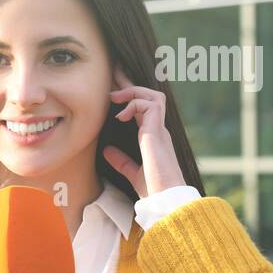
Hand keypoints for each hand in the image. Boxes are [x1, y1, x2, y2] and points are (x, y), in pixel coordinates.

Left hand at [102, 66, 185, 198]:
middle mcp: (159, 130)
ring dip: (133, 92)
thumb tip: (107, 150)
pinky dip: (134, 105)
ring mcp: (160, 129)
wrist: (165, 199)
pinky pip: (150, 105)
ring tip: (114, 97)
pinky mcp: (158, 132)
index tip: (112, 90)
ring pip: (154, 96)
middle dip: (130, 84)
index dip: (130, 97)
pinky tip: (120, 116)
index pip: (143, 110)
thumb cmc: (153, 190)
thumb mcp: (132, 172)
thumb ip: (121, 160)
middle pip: (149, 97)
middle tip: (113, 73)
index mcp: (153, 137)